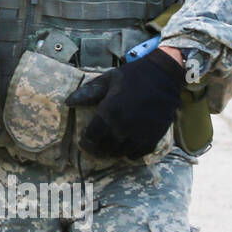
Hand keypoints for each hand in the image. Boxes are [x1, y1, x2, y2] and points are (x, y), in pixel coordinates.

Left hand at [65, 50, 184, 158]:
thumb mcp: (107, 80)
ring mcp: (139, 134)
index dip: (86, 142)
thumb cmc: (132, 76)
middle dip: (97, 149)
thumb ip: (87, 93)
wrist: (163, 76)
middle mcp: (123, 127)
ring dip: (112, 152)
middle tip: (95, 146)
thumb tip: (68, 102)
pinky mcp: (153, 138)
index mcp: (109, 112)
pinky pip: (137, 154)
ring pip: (120, 153)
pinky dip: (129, 153)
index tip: (84, 141)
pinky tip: (126, 146)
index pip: (91, 137)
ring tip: (110, 146)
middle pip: (104, 148)